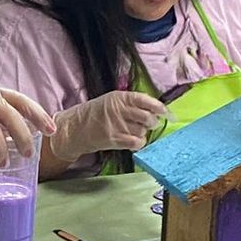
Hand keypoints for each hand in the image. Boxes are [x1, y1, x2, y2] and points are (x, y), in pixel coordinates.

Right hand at [50, 91, 169, 161]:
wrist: (75, 128)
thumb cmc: (95, 114)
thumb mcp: (111, 101)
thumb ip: (131, 103)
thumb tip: (155, 109)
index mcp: (119, 97)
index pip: (145, 100)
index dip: (158, 107)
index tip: (165, 112)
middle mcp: (119, 110)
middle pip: (147, 117)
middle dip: (152, 122)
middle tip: (149, 124)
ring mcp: (117, 125)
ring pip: (142, 130)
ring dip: (142, 133)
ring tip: (133, 131)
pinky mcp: (114, 139)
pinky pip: (136, 142)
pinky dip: (139, 143)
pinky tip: (134, 141)